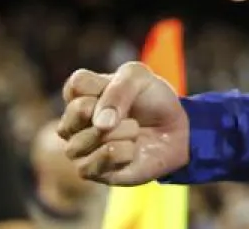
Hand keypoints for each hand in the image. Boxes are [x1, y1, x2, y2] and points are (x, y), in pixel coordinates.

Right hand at [57, 62, 189, 185]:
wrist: (174, 130)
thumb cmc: (152, 100)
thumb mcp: (140, 78)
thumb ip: (119, 89)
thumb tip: (100, 124)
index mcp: (81, 94)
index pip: (76, 84)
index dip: (105, 86)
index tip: (125, 88)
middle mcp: (73, 122)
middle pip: (77, 111)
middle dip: (113, 109)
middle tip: (129, 113)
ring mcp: (79, 147)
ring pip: (84, 140)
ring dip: (121, 132)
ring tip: (134, 130)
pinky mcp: (90, 171)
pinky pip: (95, 163)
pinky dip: (121, 153)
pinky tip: (131, 149)